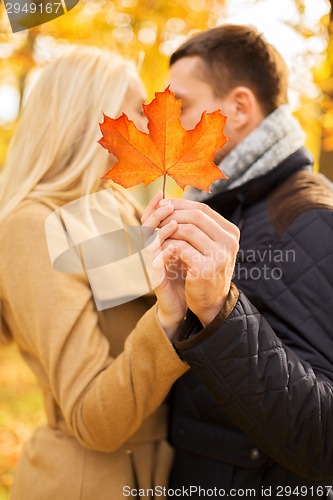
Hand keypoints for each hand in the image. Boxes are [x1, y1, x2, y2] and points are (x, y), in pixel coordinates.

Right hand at [141, 191, 185, 337]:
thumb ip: (184, 233)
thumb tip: (192, 210)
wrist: (183, 303)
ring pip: (147, 244)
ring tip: (174, 223)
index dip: (153, 206)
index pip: (149, 219)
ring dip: (159, 232)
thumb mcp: (185, 249)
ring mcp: (149, 266)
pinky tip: (174, 248)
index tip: (162, 192)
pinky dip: (162, 255)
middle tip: (168, 204)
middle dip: (155, 214)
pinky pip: (153, 265)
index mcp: (155, 243)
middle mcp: (149, 252)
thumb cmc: (184, 275)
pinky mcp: (153, 280)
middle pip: (144, 228)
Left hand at [158, 198, 239, 326]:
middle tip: (156, 218)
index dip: (181, 204)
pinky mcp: (206, 268)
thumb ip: (197, 227)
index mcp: (231, 233)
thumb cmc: (205, 271)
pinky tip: (160, 247)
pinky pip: (181, 247)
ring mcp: (220, 255)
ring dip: (167, 229)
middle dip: (172, 214)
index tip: (163, 204)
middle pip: (196, 216)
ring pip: (187, 230)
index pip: (203, 210)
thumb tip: (169, 201)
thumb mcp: (207, 246)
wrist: (211, 304)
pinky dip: (168, 245)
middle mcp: (229, 242)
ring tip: (156, 232)